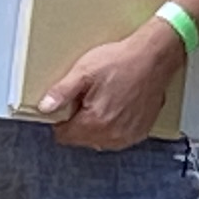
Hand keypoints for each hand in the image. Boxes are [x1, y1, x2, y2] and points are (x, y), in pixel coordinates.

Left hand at [39, 21, 185, 150]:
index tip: (67, 107)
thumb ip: (61, 92)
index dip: (61, 120)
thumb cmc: (122, 62)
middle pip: (81, 139)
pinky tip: (117, 107)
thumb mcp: (84, 71)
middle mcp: (113, 134)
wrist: (153, 58)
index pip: (65, 136)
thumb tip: (45, 107)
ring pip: (99, 140)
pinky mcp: (140, 132)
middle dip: (79, 123)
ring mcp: (128, 136)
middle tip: (88, 98)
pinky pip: (118, 138)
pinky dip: (113, 127)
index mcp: (95, 121)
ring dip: (96, 127)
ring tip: (103, 101)